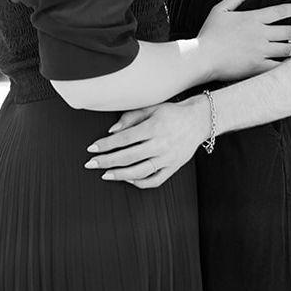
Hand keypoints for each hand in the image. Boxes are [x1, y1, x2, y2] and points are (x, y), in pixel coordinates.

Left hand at [85, 99, 206, 188]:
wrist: (199, 120)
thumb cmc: (172, 112)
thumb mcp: (152, 107)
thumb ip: (131, 117)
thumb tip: (112, 131)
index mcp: (153, 127)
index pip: (124, 139)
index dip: (106, 144)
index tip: (91, 149)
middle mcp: (160, 144)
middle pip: (128, 156)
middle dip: (107, 161)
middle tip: (90, 164)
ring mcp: (167, 158)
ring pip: (140, 171)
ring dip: (119, 175)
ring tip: (105, 175)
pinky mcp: (174, 168)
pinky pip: (155, 180)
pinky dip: (140, 182)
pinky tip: (127, 178)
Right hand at [196, 0, 290, 81]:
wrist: (203, 57)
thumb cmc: (209, 32)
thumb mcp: (221, 8)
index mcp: (252, 18)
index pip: (280, 11)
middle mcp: (260, 34)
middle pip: (289, 31)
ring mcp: (260, 51)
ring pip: (287, 49)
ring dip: (290, 48)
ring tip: (286, 48)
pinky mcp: (258, 67)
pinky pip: (279, 67)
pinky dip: (285, 65)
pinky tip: (284, 65)